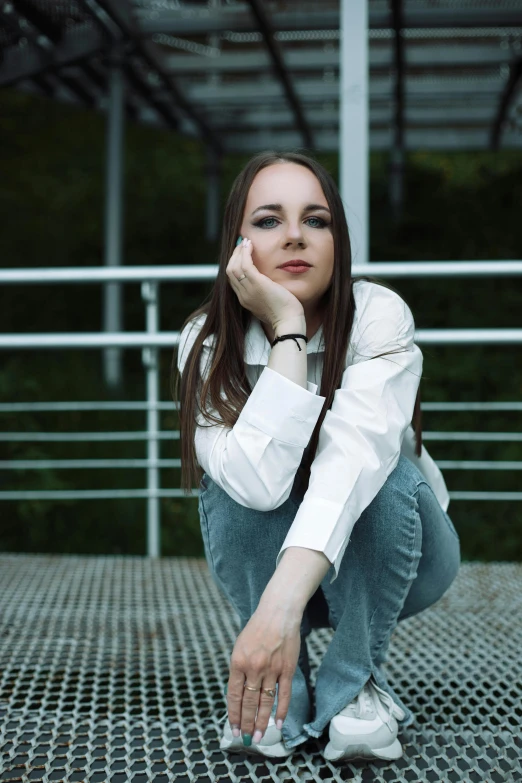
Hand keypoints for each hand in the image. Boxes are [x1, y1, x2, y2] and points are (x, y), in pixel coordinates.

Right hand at [226, 237, 304, 327]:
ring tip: (246, 242)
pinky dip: (245, 253)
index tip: (241, 254)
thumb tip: (267, 283)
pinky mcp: (257, 284)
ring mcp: (248, 290)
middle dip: (234, 256)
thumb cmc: (285, 313)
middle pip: (230, 271)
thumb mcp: (269, 303)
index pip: (233, 279)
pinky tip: (250, 245)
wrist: (288, 322)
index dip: (235, 264)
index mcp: (244, 300)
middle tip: (242, 245)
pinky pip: (245, 264)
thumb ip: (263, 293)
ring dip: (239, 252)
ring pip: (234, 266)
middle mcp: (243, 295)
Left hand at [226, 599, 301, 744]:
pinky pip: (283, 695)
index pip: (233, 696)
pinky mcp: (287, 669)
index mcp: (238, 662)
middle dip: (246, 723)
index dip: (233, 715)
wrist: (277, 613)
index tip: (233, 729)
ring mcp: (271, 669)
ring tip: (259, 737)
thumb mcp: (239, 647)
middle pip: (249, 703)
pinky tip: (277, 724)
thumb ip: (238, 670)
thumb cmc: (256, 629)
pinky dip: (281, 711)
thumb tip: (238, 695)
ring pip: (265, 702)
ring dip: (262, 722)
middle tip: (245, 739)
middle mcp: (253, 668)